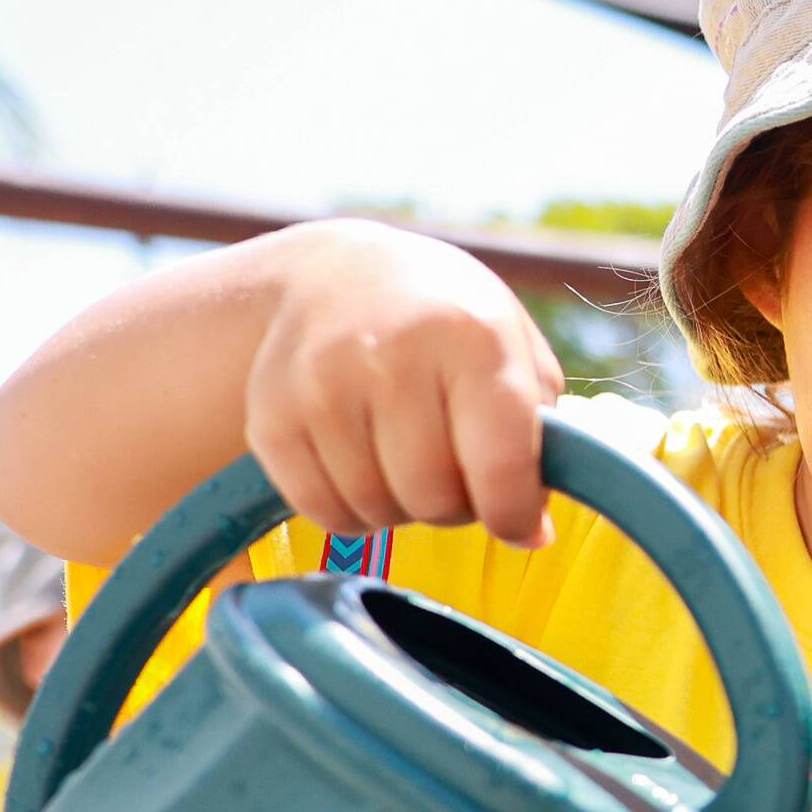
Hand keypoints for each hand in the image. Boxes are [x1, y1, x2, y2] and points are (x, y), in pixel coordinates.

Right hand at [245, 220, 564, 548]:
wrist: (338, 277)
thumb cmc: (449, 327)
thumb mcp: (516, 353)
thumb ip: (540, 440)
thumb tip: (532, 534)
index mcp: (474, 337)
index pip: (500, 464)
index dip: (514, 514)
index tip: (518, 521)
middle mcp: (393, 355)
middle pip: (433, 498)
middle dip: (454, 506)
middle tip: (453, 473)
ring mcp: (323, 384)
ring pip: (375, 511)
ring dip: (400, 507)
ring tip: (405, 459)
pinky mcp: (271, 416)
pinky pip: (320, 510)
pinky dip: (348, 509)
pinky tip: (362, 464)